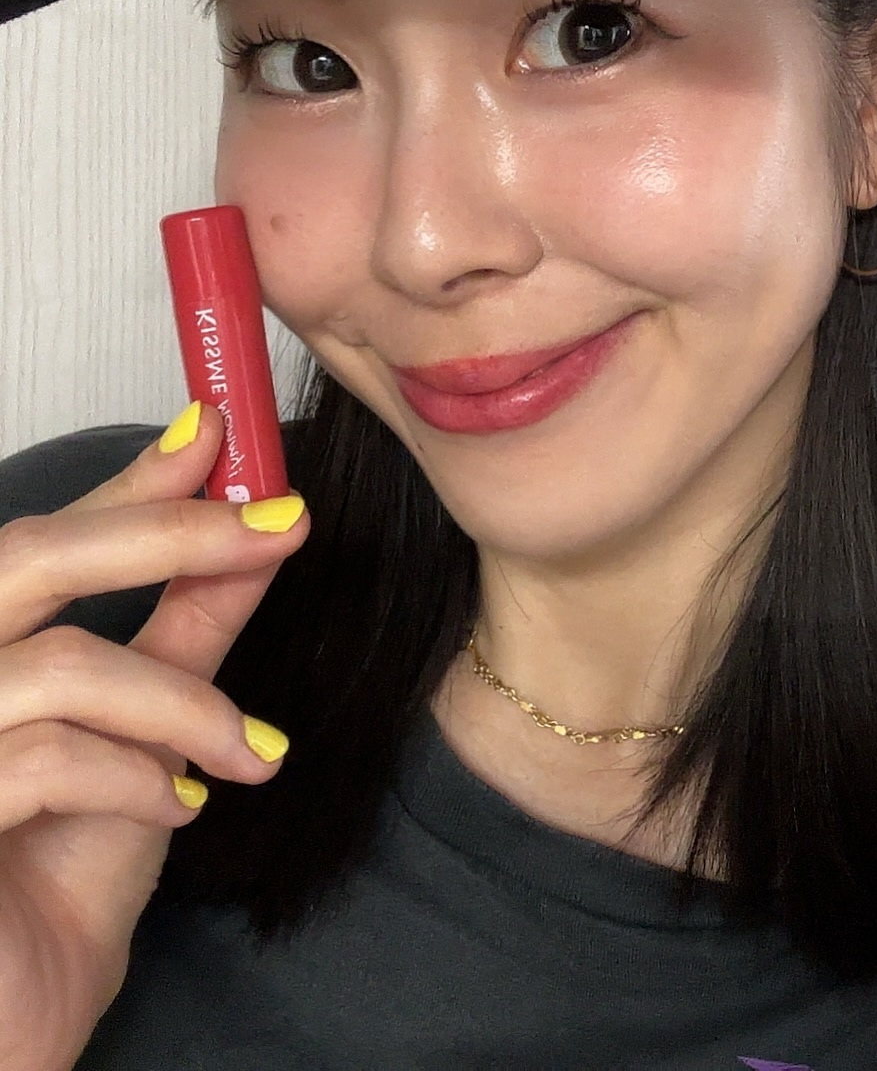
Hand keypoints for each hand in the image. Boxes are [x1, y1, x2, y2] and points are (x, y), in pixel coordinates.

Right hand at [0, 404, 308, 1069]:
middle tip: (279, 527)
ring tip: (250, 750)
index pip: (43, 537)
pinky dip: (137, 776)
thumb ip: (189, 628)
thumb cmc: (62, 876)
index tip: (225, 435)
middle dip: (165, 533)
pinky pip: (38, 760)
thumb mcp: (149, 731)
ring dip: (182, 704)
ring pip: (59, 667)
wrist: (18, 1021)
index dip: (132, 480)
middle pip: (24, 559)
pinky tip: (180, 806)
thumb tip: (259, 528)